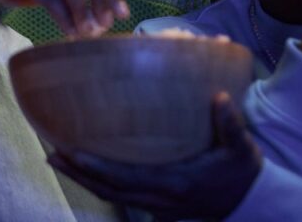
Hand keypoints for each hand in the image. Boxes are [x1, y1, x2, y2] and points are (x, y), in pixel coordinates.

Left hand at [49, 92, 260, 220]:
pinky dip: (98, 181)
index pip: (126, 177)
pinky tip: (83, 166)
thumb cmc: (242, 171)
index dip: (96, 167)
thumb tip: (220, 97)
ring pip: (111, 194)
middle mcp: (160, 199)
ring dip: (83, 178)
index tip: (70, 151)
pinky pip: (119, 194)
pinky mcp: (156, 203)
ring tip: (56, 158)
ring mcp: (156, 205)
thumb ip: (230, 125)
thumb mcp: (241, 149)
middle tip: (50, 153)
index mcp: (175, 184)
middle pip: (108, 190)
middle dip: (78, 173)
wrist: (251, 201)